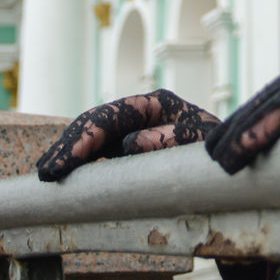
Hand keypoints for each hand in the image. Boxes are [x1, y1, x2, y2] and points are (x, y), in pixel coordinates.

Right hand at [36, 89, 219, 181]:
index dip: (85, 137)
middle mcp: (140, 113)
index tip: (66, 162)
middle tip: (47, 172)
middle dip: (69, 145)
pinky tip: (64, 176)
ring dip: (69, 154)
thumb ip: (175, 136)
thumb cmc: (220, 148)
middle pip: (95, 124)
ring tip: (47, 174)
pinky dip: (80, 164)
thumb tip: (130, 141)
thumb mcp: (205, 139)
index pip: (111, 115)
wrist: (233, 162)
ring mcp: (133, 131)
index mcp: (156, 103)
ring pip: (92, 138)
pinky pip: (99, 154)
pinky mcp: (129, 152)